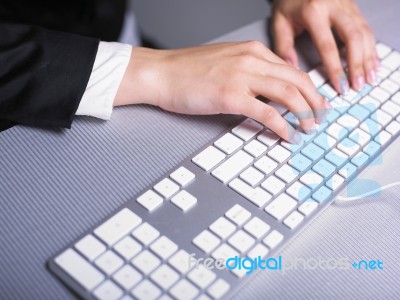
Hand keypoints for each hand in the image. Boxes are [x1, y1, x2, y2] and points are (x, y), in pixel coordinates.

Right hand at [114, 42, 329, 142]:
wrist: (161, 73)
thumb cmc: (187, 70)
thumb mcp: (224, 62)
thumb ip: (248, 72)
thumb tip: (266, 93)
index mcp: (251, 50)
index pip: (291, 69)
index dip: (308, 88)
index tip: (315, 102)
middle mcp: (251, 59)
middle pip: (297, 79)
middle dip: (315, 101)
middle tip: (320, 117)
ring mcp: (241, 77)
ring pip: (288, 94)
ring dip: (304, 113)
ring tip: (309, 127)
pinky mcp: (231, 96)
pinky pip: (267, 113)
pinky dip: (283, 126)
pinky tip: (288, 135)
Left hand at [271, 0, 377, 93]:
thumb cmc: (289, 2)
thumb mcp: (280, 22)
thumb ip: (284, 46)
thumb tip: (292, 69)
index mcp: (313, 13)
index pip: (327, 47)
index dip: (335, 69)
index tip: (339, 86)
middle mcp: (334, 7)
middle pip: (352, 39)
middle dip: (357, 65)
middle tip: (358, 85)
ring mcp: (347, 6)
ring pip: (363, 33)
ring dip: (368, 58)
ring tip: (368, 78)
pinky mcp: (353, 7)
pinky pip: (366, 28)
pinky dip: (371, 47)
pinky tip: (372, 62)